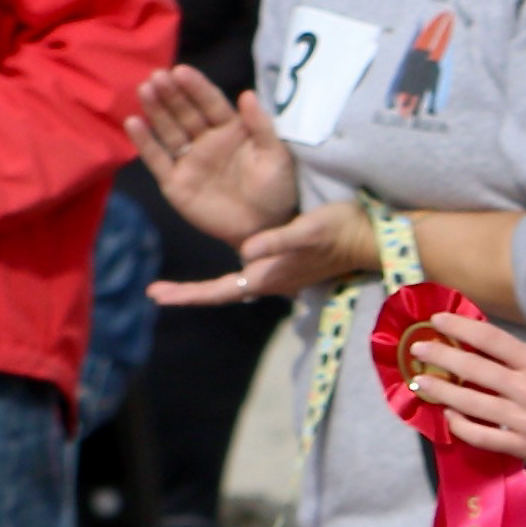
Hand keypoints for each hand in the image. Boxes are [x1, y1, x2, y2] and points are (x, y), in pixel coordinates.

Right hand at [127, 68, 296, 246]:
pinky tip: (133, 123)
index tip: (181, 71)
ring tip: (145, 90)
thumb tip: (248, 93)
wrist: (264, 231)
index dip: (197, 88)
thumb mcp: (276, 158)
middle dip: (171, 94)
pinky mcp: (174, 181)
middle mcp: (206, 140)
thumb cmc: (275, 192)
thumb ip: (262, 127)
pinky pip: (158, 159)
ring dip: (156, 110)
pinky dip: (144, 142)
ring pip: (169, 130)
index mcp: (231, 130)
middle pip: (185, 112)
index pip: (211, 104)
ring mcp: (189, 159)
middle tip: (157, 76)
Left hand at [150, 195, 380, 309]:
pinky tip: (217, 266)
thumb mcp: (308, 231)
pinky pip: (244, 273)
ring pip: (231, 285)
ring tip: (173, 284)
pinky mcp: (282, 264)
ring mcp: (275, 274)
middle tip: (155, 291)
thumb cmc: (340, 231)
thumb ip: (277, 242)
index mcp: (268, 275)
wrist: (370, 238)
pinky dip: (223, 275)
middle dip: (189, 293)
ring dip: (202, 287)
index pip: (221, 291)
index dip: (189, 294)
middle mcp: (268, 279)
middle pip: (221, 292)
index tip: (157, 295)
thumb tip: (247, 252)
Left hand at [396, 312, 525, 473]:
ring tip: (423, 382)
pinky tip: (450, 416)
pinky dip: (462, 426)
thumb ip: (521, 357)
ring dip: (443, 391)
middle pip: (474, 370)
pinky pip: (484, 437)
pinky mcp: (525, 447)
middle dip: (441, 356)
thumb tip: (481, 348)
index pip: (491, 340)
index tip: (438, 321)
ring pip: (473, 404)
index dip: (460, 328)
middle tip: (418, 350)